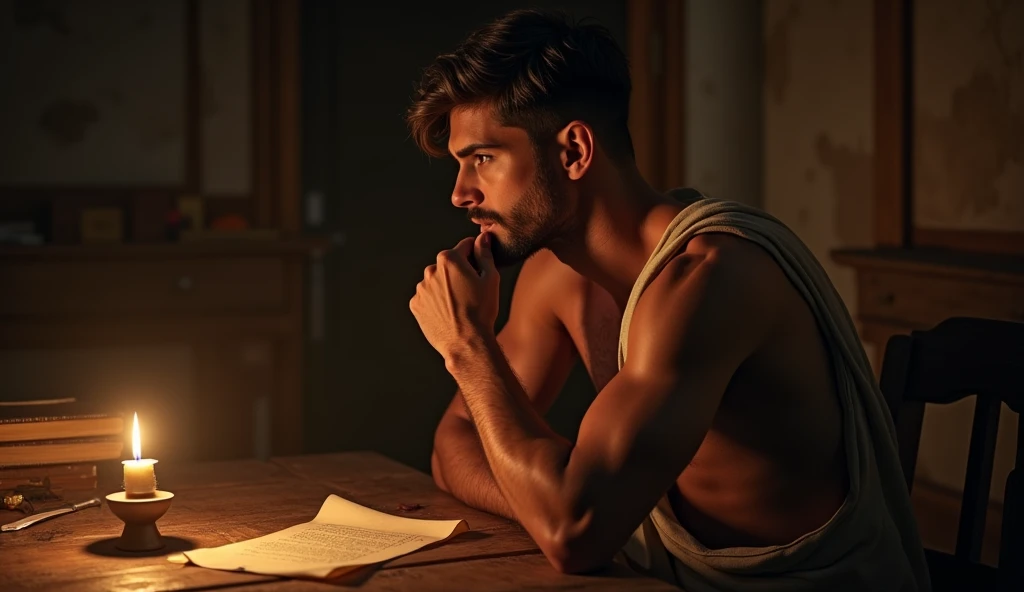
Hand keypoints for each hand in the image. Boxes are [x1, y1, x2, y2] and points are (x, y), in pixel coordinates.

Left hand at [410, 233, 499, 360]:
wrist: (466, 343)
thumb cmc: (481, 311)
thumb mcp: (490, 279)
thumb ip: (485, 254)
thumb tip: (483, 237)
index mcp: (449, 259)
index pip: (465, 246)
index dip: (476, 255)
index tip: (480, 267)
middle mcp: (430, 270)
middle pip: (449, 264)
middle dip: (459, 272)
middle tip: (472, 291)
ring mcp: (421, 289)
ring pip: (437, 281)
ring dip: (446, 287)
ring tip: (460, 305)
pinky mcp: (416, 305)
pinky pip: (428, 297)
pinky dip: (436, 302)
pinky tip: (449, 313)